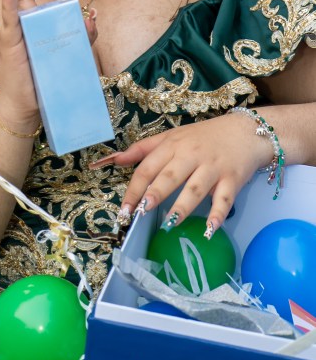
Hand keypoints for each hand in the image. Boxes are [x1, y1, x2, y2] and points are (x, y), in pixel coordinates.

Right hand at [0, 0, 97, 128]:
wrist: (28, 105)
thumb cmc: (44, 78)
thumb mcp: (71, 51)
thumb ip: (82, 33)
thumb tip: (93, 15)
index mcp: (25, 15)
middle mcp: (14, 18)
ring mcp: (9, 29)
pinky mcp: (10, 43)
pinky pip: (8, 17)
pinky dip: (7, 0)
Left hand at [101, 112, 273, 233]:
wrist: (245, 131)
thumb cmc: (203, 137)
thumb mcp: (171, 137)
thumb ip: (143, 149)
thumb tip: (115, 159)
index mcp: (172, 146)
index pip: (148, 168)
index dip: (134, 189)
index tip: (124, 210)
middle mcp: (191, 156)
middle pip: (169, 176)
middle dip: (155, 194)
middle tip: (141, 212)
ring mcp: (212, 168)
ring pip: (195, 188)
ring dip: (182, 206)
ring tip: (169, 223)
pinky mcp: (232, 179)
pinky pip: (224, 198)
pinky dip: (218, 214)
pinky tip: (210, 228)